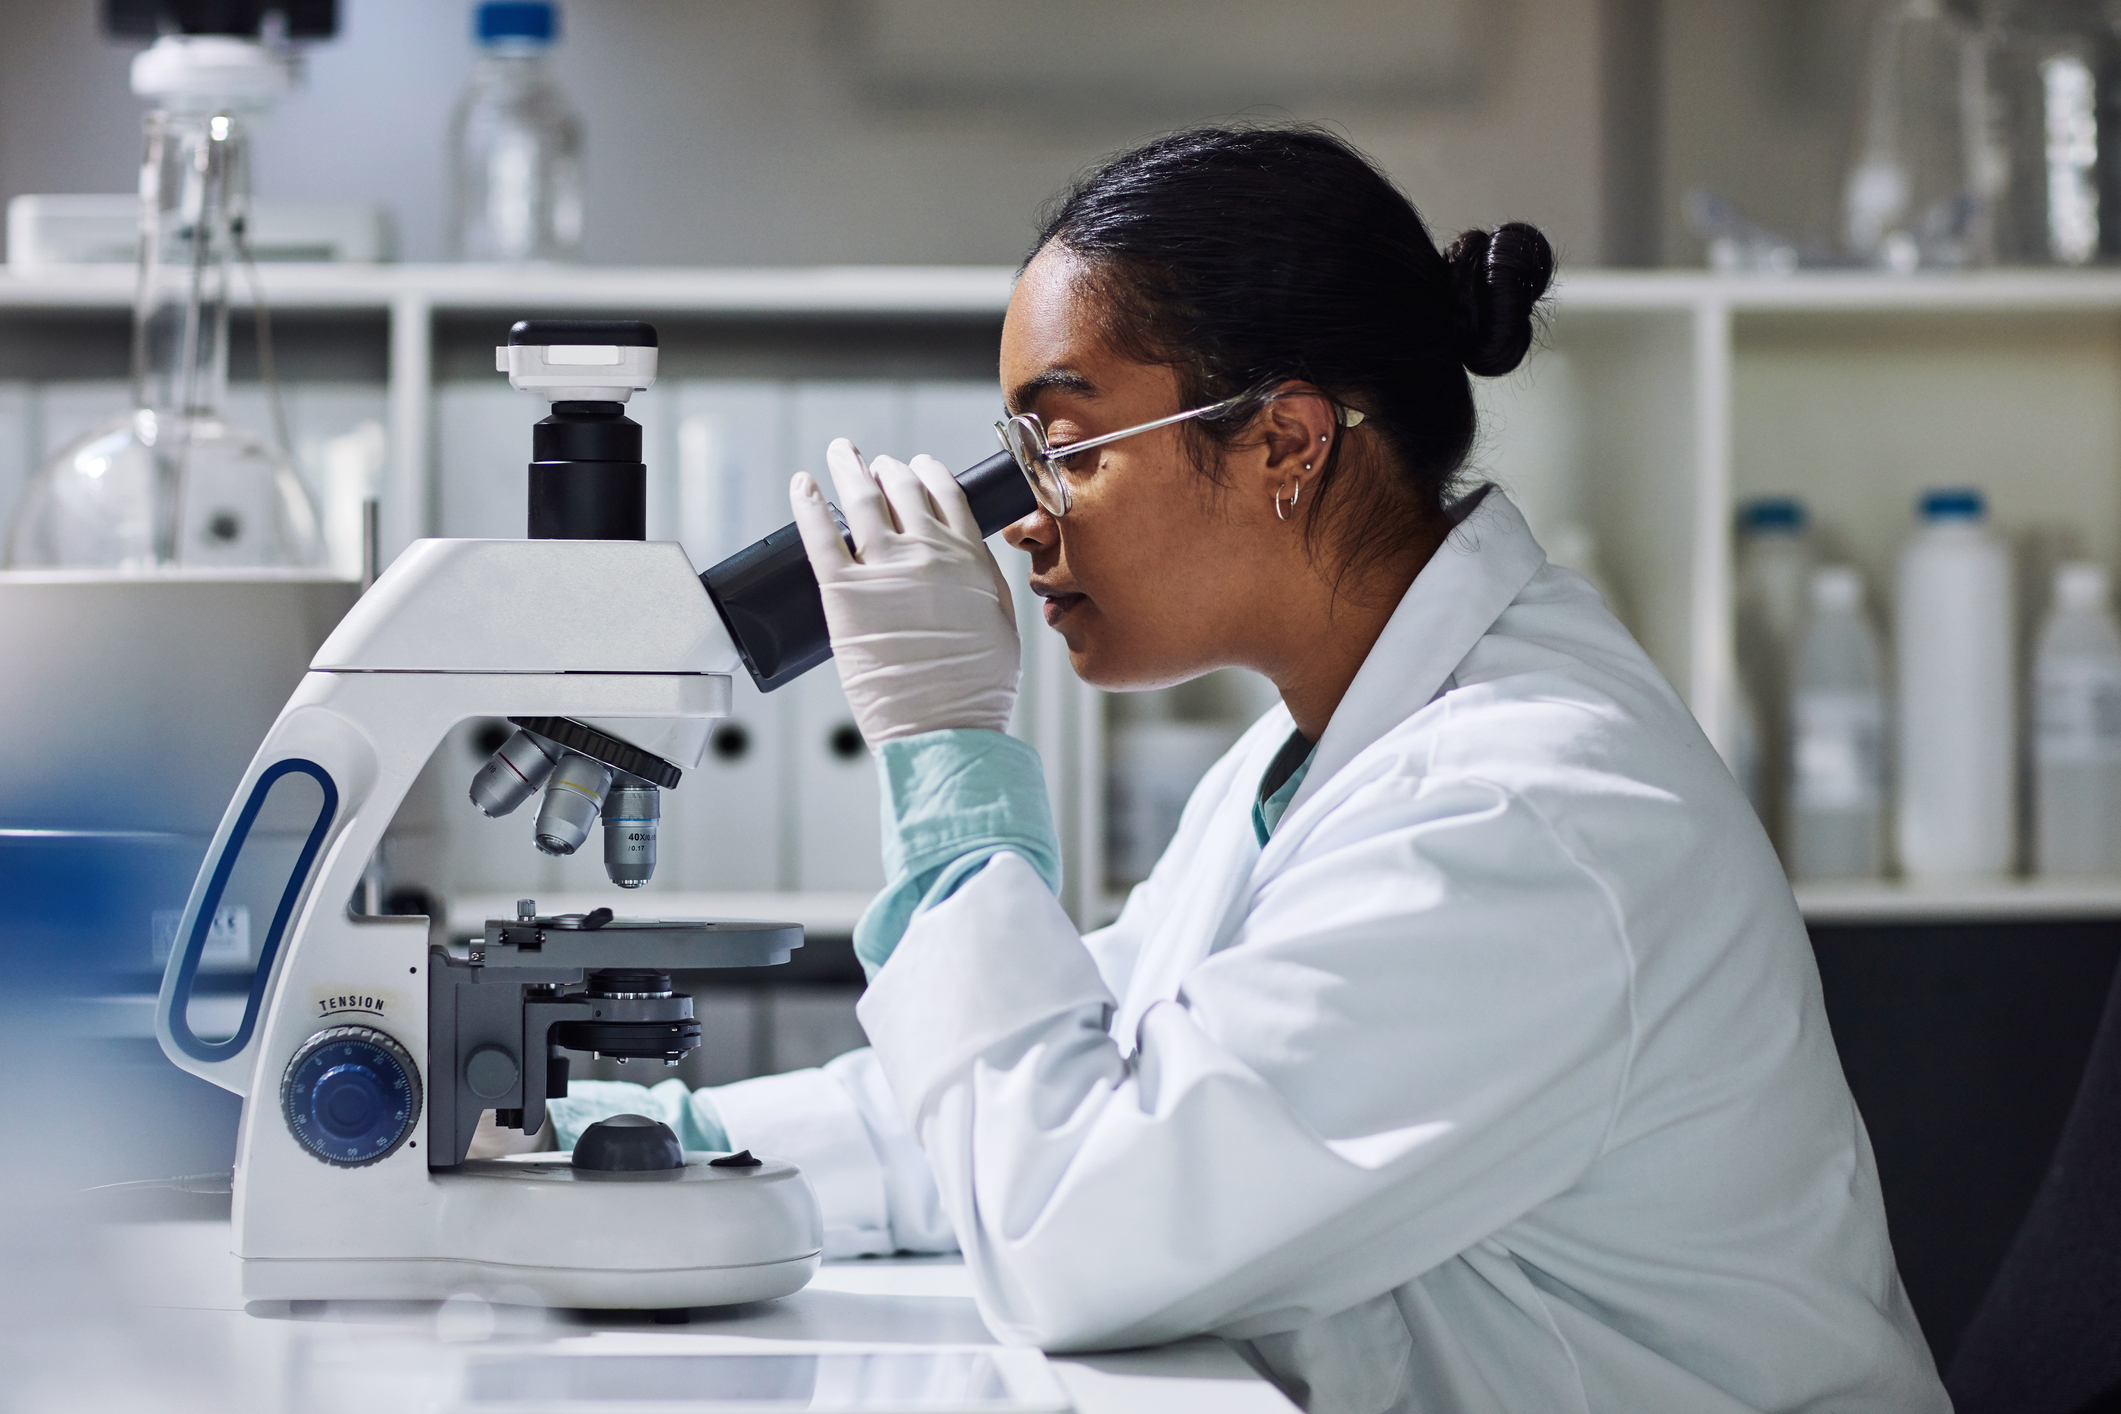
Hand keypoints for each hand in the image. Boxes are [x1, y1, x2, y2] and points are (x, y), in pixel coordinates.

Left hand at [789, 438, 1019, 744]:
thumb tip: (966, 554)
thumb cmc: (977, 690)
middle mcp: (927, 553)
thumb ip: (982, 580)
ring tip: (840, 454)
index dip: (927, 472)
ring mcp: (883, 570)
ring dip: (848, 467)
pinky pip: (820, 535)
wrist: (947, 728)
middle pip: (901, 488)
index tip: (917, 466)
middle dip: (887, 468)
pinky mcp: (844, 594)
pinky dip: (807, 503)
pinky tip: (801, 485)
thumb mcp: (1000, 622)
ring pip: (861, 499)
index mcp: (968, 558)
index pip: (945, 493)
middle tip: (875, 464)